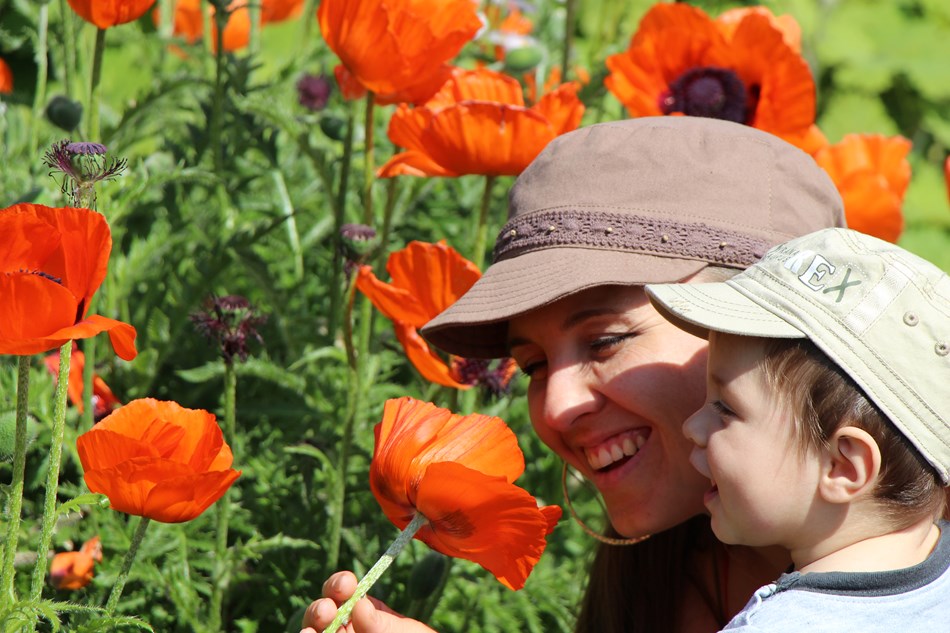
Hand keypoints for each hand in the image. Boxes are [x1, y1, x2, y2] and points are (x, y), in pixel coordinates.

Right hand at [300, 571, 436, 632]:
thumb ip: (383, 624)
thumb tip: (359, 605)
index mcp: (363, 612)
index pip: (343, 590)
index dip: (340, 584)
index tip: (347, 585)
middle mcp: (344, 627)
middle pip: (322, 613)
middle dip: (320, 608)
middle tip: (327, 612)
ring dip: (310, 629)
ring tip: (312, 632)